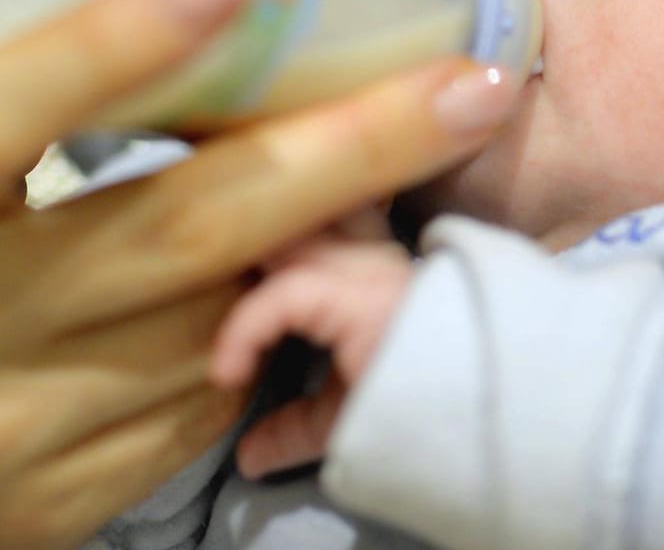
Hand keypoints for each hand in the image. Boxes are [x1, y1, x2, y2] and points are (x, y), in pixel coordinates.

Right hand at [0, 0, 520, 549]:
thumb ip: (18, 119)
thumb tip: (210, 35)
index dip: (115, 42)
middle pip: (176, 230)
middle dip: (349, 151)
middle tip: (469, 82)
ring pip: (220, 321)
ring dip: (337, 242)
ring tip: (425, 159)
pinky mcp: (46, 511)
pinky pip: (200, 406)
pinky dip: (270, 330)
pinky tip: (326, 273)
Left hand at [209, 211, 414, 478]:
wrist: (470, 423)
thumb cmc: (414, 411)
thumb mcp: (342, 415)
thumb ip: (295, 423)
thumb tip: (249, 456)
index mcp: (370, 261)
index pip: (310, 208)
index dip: (260, 220)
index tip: (221, 262)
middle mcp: (370, 253)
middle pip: (292, 208)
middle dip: (240, 223)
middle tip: (193, 254)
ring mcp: (366, 270)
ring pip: (282, 237)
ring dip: (238, 261)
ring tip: (194, 294)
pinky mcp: (358, 299)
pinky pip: (282, 297)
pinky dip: (245, 332)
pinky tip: (229, 372)